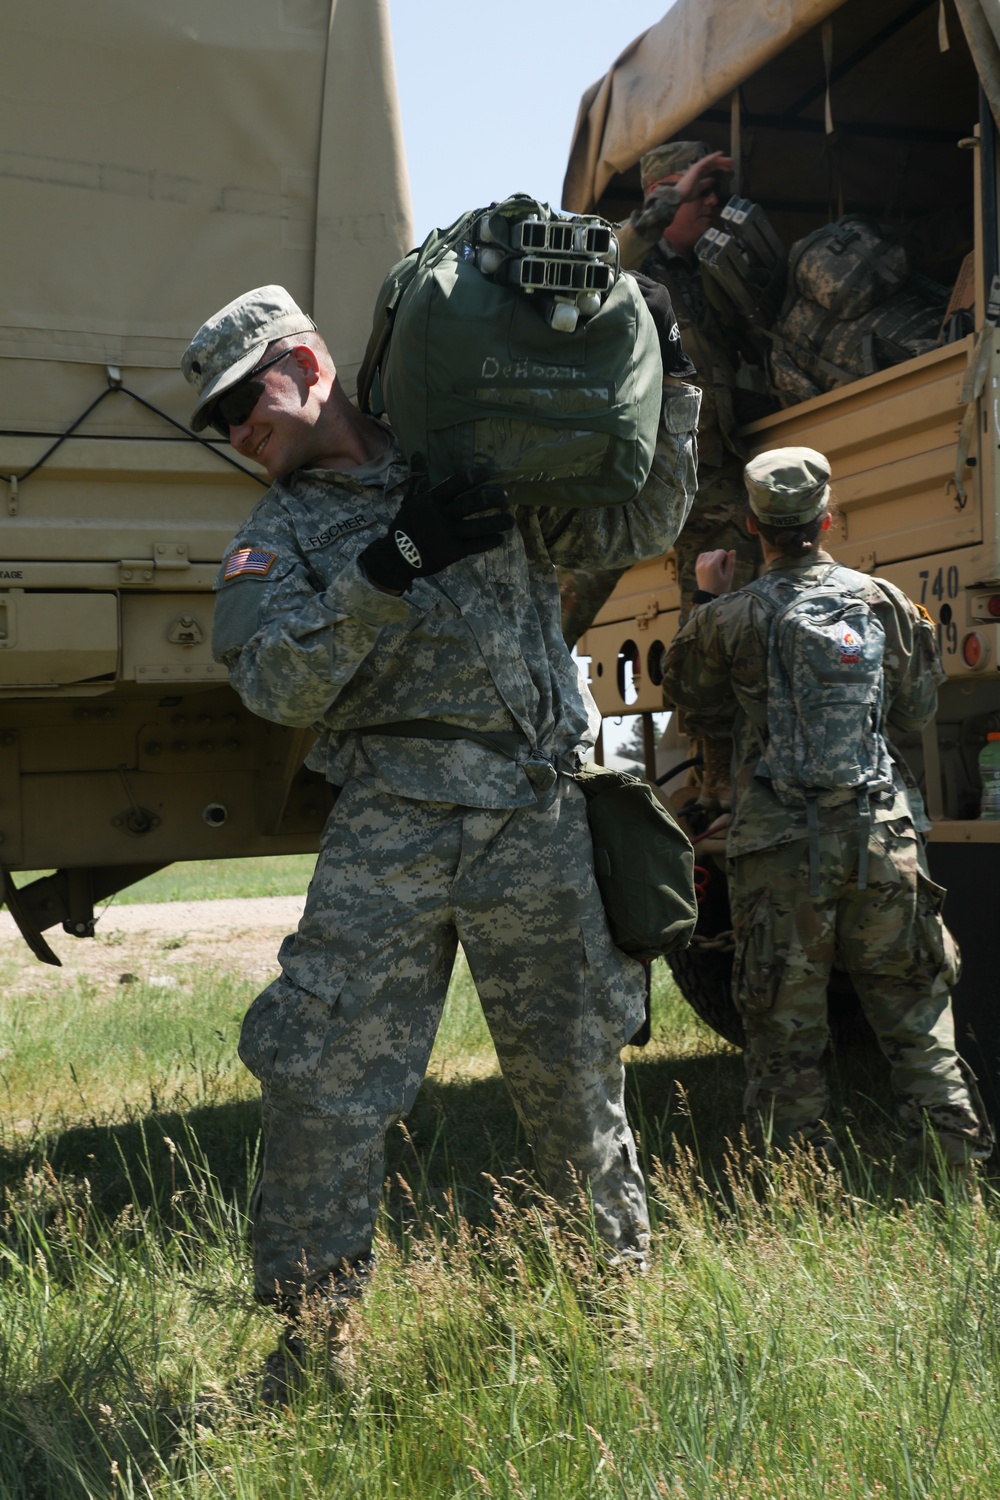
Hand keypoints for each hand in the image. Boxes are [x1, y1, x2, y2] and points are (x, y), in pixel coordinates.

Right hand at [358, 461, 512, 592]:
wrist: (398, 557)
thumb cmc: (406, 524)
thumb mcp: (411, 499)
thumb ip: (419, 477)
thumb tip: (417, 452)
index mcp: (432, 500)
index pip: (454, 485)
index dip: (472, 478)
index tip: (487, 473)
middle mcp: (441, 516)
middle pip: (470, 504)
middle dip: (490, 498)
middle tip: (504, 496)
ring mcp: (447, 535)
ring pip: (477, 527)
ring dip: (497, 523)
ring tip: (510, 520)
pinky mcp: (452, 552)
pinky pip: (475, 546)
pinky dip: (489, 541)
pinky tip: (499, 538)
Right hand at [629, 151, 732, 238]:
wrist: (679, 196)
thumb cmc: (687, 194)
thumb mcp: (700, 188)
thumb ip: (706, 183)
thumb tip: (713, 180)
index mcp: (699, 174)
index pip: (711, 169)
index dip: (720, 168)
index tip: (728, 170)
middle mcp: (698, 169)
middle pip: (713, 164)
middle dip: (723, 163)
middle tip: (732, 163)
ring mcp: (697, 167)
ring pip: (711, 161)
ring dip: (721, 160)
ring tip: (730, 160)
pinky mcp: (696, 167)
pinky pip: (707, 160)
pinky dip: (714, 157)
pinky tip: (721, 154)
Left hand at [695, 548, 736, 594]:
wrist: (708, 597)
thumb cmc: (721, 588)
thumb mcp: (728, 576)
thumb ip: (731, 563)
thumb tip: (733, 550)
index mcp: (713, 565)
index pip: (721, 551)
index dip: (726, 556)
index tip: (726, 565)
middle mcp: (705, 563)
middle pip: (715, 552)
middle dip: (720, 557)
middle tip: (722, 568)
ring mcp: (699, 565)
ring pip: (708, 553)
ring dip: (713, 557)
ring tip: (716, 567)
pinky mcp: (697, 567)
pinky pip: (702, 556)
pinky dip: (707, 557)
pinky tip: (710, 564)